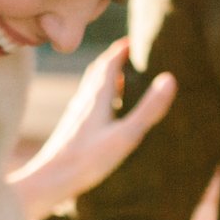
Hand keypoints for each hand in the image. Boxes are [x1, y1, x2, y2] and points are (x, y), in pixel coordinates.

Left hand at [7, 40, 176, 219]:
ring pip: (92, 87)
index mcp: (96, 96)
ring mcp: (76, 115)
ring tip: (123, 78)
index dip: (123, 48)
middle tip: (132, 52)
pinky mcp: (72, 130)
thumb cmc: (87, 160)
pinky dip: (100, 97)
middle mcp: (83, 100)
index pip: (110, 62)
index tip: (137, 38)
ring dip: (107, 77)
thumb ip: (147, 109)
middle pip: (99, 71)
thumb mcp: (125, 135)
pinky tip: (105, 112)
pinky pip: (88, 104)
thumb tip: (170, 79)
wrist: (50, 181)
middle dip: (115, 59)